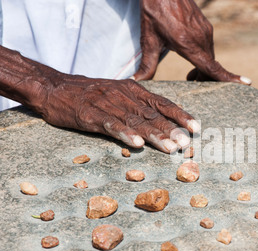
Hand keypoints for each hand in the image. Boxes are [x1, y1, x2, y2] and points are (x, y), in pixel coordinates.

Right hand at [41, 74, 199, 152]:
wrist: (54, 87)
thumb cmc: (91, 94)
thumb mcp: (119, 95)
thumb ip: (139, 106)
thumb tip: (163, 122)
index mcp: (133, 90)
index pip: (162, 103)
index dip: (180, 115)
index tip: (196, 128)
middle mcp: (124, 96)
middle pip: (152, 114)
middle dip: (172, 130)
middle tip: (187, 144)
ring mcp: (107, 104)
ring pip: (135, 121)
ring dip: (154, 135)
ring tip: (170, 148)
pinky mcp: (90, 114)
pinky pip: (110, 124)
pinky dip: (124, 133)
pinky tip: (136, 143)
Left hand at [133, 0, 250, 84]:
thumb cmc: (154, 12)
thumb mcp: (149, 40)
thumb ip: (147, 64)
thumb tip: (137, 81)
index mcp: (189, 45)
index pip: (213, 67)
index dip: (229, 78)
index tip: (247, 83)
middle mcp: (201, 38)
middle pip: (211, 66)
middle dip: (205, 78)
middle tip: (190, 82)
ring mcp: (205, 31)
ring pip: (210, 56)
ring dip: (203, 67)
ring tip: (189, 74)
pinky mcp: (205, 25)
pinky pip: (208, 46)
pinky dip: (203, 56)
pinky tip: (190, 54)